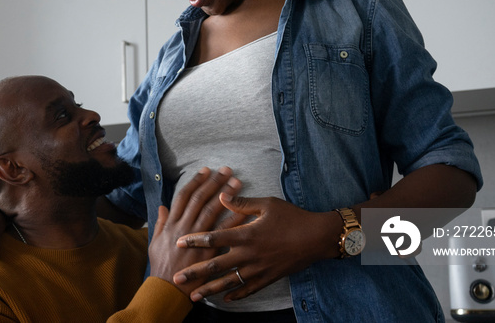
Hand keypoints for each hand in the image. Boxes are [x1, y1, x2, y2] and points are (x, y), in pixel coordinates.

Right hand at [148, 167, 245, 295]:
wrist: (166, 289)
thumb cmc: (161, 266)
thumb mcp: (155, 242)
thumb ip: (160, 223)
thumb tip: (163, 206)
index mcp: (172, 224)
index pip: (184, 196)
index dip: (196, 181)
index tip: (206, 170)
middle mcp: (184, 227)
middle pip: (201, 199)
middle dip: (214, 183)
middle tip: (226, 170)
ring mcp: (197, 239)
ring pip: (212, 211)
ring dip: (226, 196)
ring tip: (237, 183)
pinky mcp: (208, 251)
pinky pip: (224, 233)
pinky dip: (233, 220)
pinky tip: (244, 210)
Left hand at [173, 194, 341, 302]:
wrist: (317, 238)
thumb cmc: (292, 217)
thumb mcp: (267, 204)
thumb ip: (242, 203)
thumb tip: (221, 195)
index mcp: (246, 234)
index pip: (214, 239)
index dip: (195, 241)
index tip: (178, 243)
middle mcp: (249, 254)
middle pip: (216, 266)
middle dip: (195, 273)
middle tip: (177, 279)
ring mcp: (259, 269)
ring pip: (229, 282)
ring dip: (210, 289)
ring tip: (194, 295)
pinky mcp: (269, 278)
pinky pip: (248, 290)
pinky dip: (235, 295)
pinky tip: (224, 299)